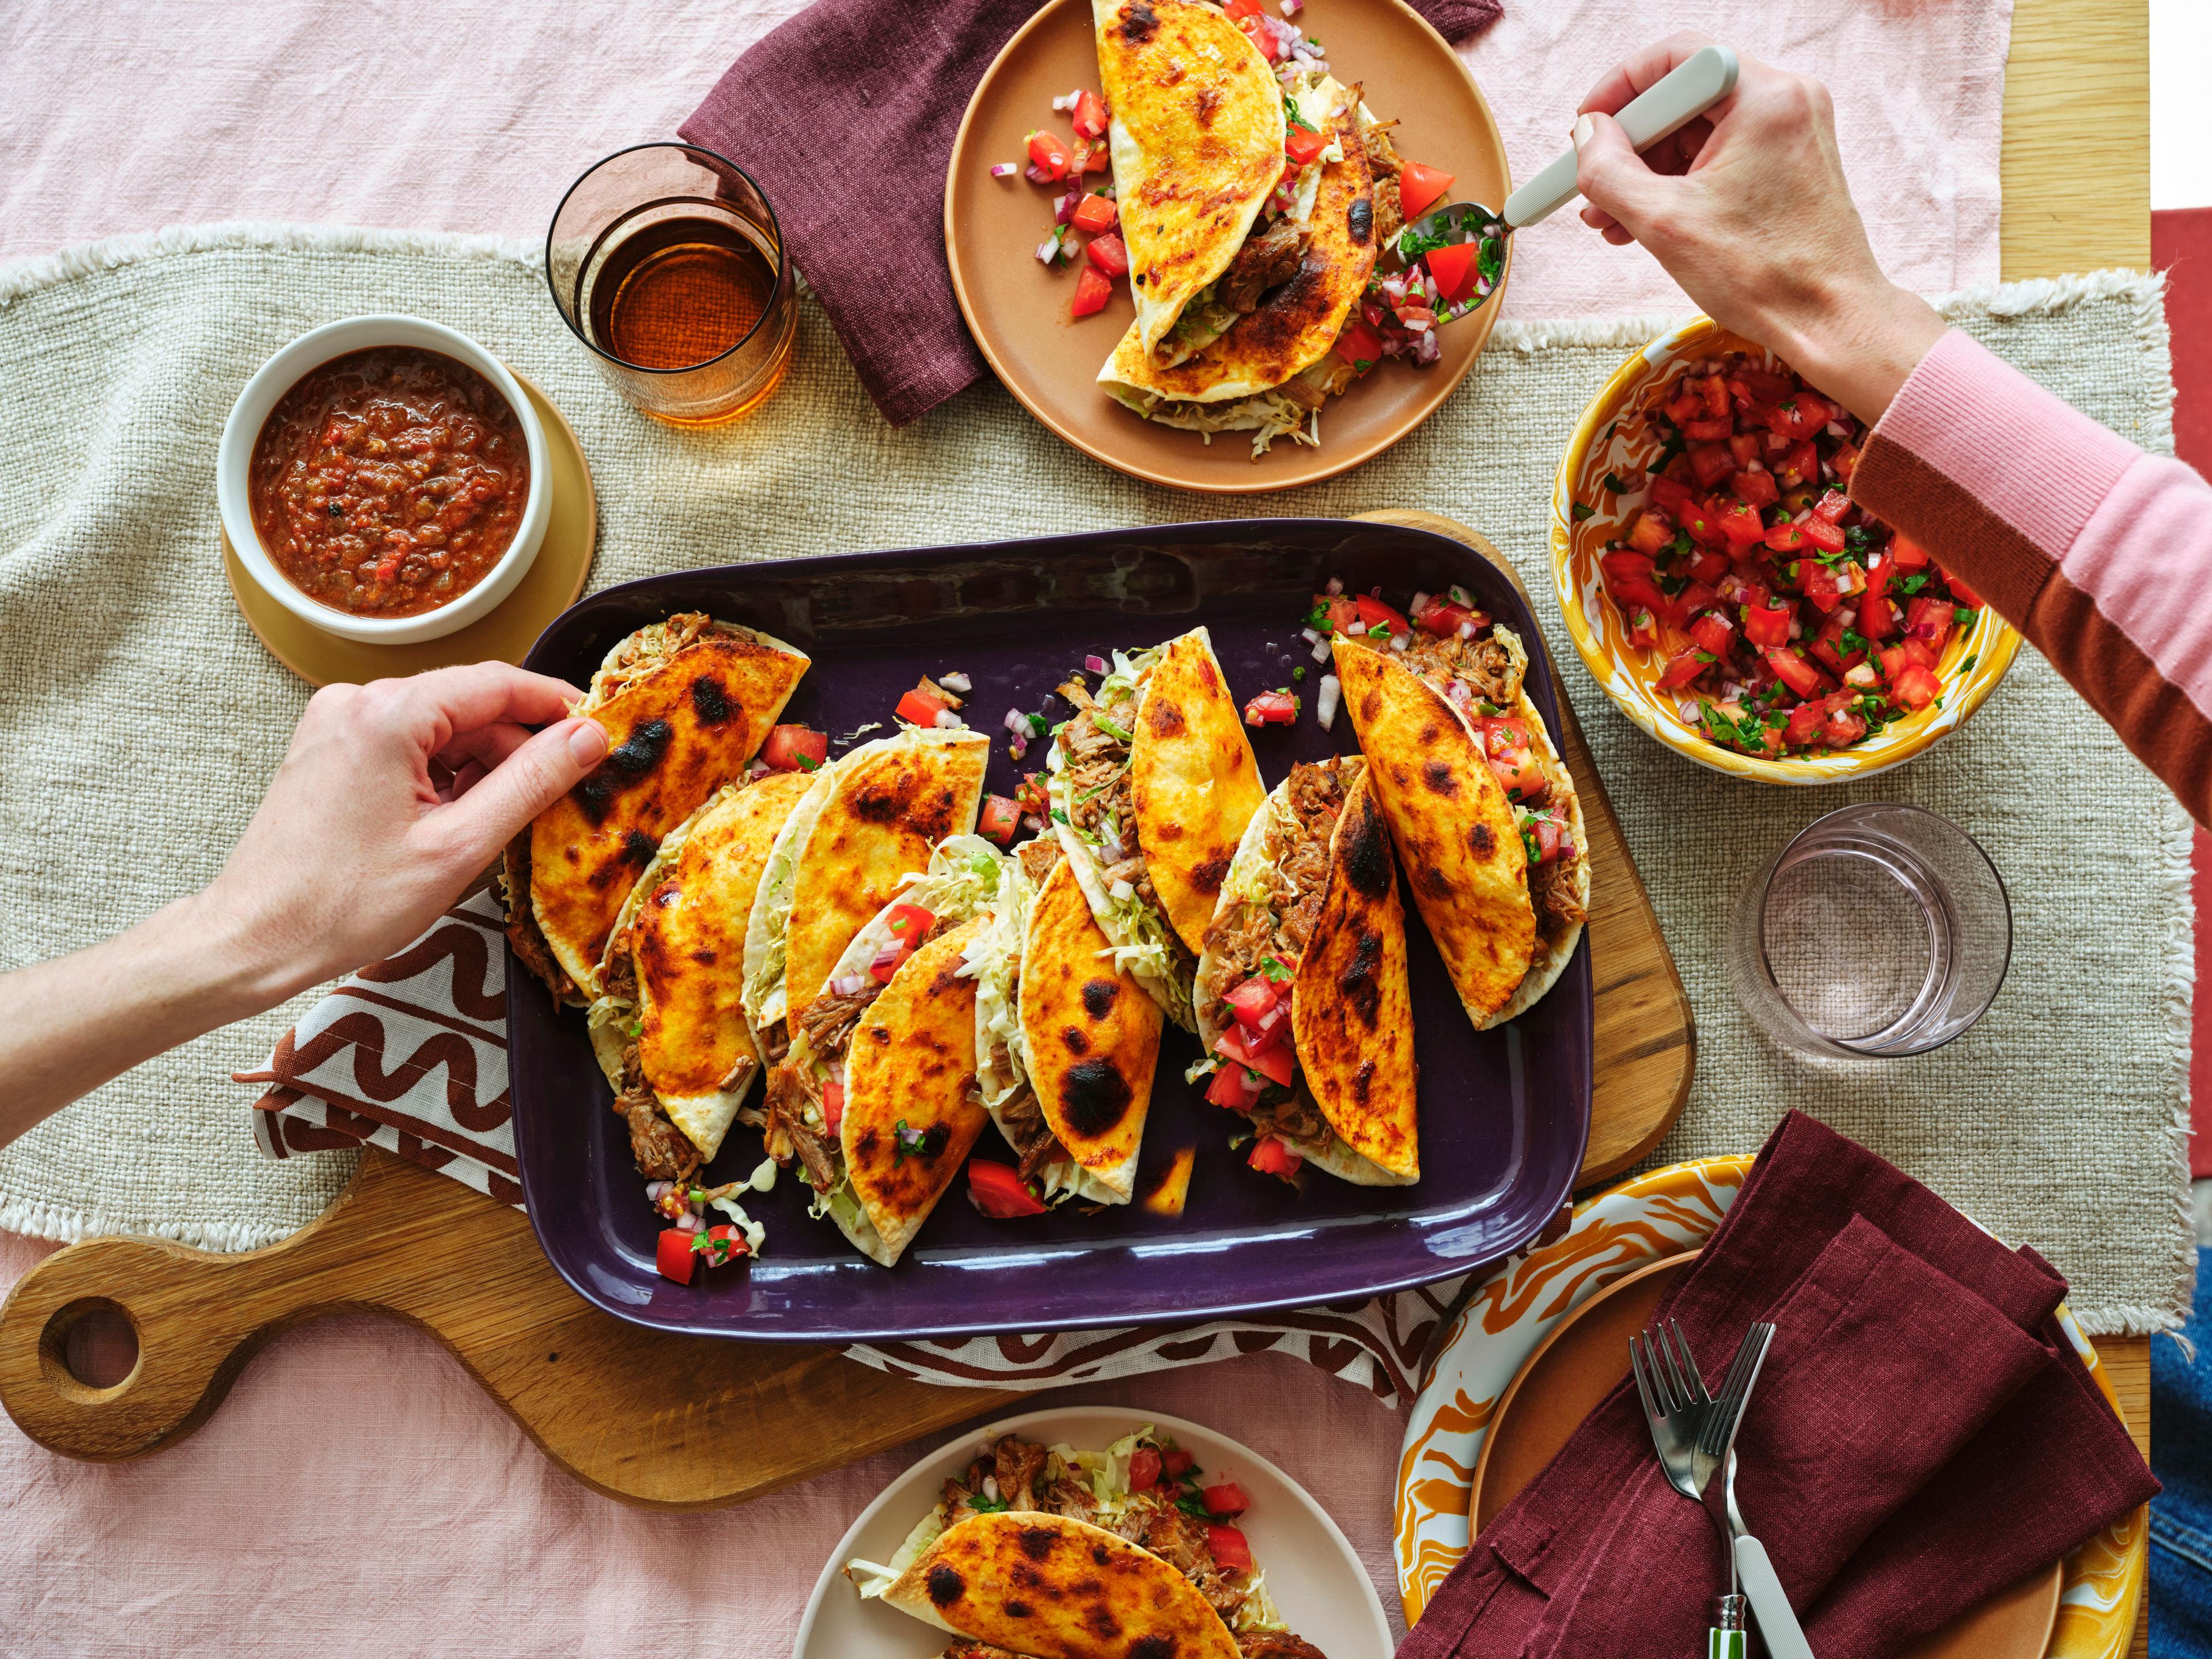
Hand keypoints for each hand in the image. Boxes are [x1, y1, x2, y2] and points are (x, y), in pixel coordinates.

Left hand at [194, 662, 607, 1001]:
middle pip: (469, 705)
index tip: (603, 730)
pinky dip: (442, 777)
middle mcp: (357, 702)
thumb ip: (531, 783)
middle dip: (518, 747)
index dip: (557, 705)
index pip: (498, 682)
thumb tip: (588, 737)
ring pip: (441, 728)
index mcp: (387, 713)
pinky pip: (408, 746)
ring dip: (480, 768)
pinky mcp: (330, 750)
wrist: (253, 938)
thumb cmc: (345, 903)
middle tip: (559, 798)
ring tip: (495, 826)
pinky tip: (453, 824)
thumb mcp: (460, 847)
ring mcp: (337, 723)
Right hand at [1570, 33, 1946, 423]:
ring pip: (1697, 131)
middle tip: (1589, 185)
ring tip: (1610, 218)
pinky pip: (1719, 155)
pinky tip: (1643, 222)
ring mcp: (1790, 131)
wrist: (1829, 321)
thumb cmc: (1764, 276)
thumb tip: (1585, 137)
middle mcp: (1785, 100)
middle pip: (1683, 97)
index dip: (1619, 89)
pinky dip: (1678, 183)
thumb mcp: (1663, 222)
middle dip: (1629, 145)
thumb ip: (1609, 170)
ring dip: (1647, 171)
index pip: (1675, 58)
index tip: (1585, 127)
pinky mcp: (1788, 162)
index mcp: (1764, 97)